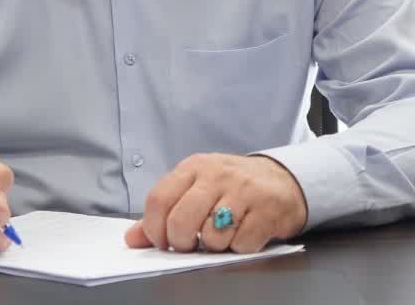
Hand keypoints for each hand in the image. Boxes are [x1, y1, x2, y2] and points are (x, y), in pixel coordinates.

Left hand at [125, 154, 306, 253]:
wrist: (282, 179)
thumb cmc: (232, 187)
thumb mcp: (196, 189)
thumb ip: (164, 212)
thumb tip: (132, 239)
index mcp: (193, 167)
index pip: (159, 199)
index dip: (154, 229)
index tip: (162, 242)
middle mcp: (216, 175)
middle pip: (181, 220)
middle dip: (182, 243)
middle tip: (190, 245)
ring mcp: (243, 190)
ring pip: (212, 235)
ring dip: (214, 246)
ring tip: (221, 235)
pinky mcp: (267, 209)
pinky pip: (241, 243)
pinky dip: (239, 247)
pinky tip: (243, 234)